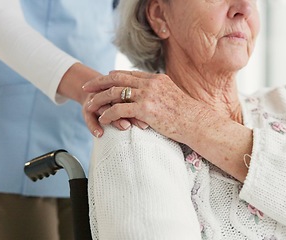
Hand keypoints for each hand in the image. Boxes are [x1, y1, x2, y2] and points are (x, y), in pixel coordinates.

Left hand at [83, 70, 209, 143]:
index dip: (114, 76)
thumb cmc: (188, 115)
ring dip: (99, 99)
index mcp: (156, 79)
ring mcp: (147, 95)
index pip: (129, 74)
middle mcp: (150, 84)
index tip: (103, 79)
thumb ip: (161, 93)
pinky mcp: (145, 109)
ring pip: (115, 93)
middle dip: (99, 82)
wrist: (197, 123)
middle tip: (87, 87)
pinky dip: (108, 114)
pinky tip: (102, 119)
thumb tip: (154, 98)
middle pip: (117, 79)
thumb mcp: (174, 97)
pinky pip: (119, 109)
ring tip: (89, 105)